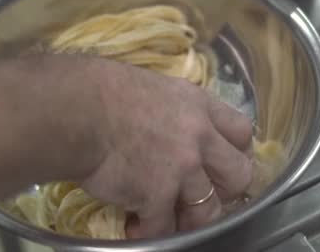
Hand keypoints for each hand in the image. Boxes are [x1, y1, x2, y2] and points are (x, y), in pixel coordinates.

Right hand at [60, 57, 252, 238]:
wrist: (76, 109)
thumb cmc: (104, 91)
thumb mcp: (155, 88)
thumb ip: (177, 111)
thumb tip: (176, 128)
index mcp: (200, 106)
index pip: (242, 132)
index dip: (236, 152)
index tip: (223, 163)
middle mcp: (199, 137)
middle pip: (239, 175)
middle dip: (224, 190)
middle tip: (200, 193)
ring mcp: (182, 168)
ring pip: (208, 210)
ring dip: (190, 219)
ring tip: (169, 218)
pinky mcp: (157, 195)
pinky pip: (165, 227)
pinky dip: (150, 230)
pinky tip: (135, 225)